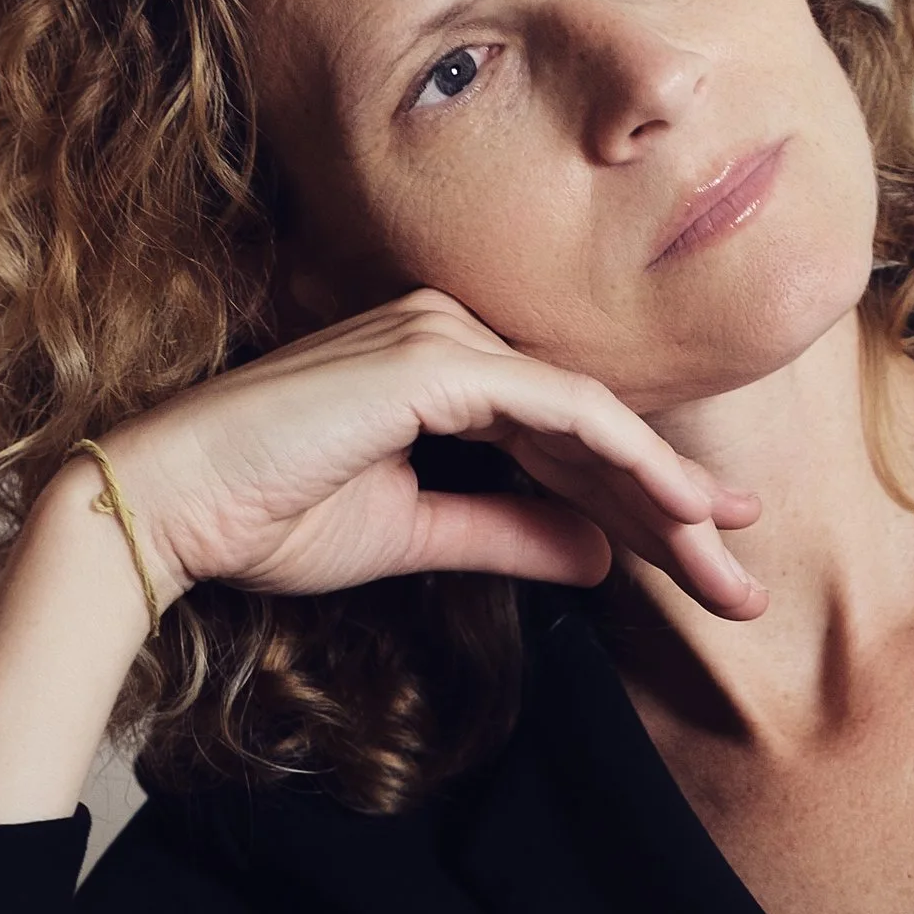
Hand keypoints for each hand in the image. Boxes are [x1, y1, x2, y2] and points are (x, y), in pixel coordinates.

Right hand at [87, 291, 765, 618]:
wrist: (168, 511)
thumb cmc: (265, 518)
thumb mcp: (413, 535)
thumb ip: (507, 533)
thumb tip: (598, 554)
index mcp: (440, 369)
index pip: (564, 438)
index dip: (641, 500)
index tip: (706, 557)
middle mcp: (449, 335)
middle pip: (592, 429)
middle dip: (673, 510)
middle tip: (744, 578)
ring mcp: (443, 338)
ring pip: (590, 421)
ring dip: (665, 495)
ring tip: (728, 561)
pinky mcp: (433, 361)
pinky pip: (561, 414)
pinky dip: (624, 463)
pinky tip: (675, 513)